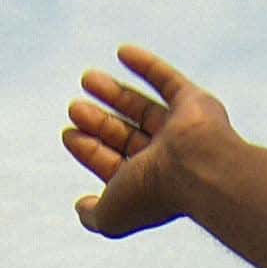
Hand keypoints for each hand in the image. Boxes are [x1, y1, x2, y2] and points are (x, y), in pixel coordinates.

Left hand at [64, 45, 233, 236]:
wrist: (198, 168)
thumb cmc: (154, 194)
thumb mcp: (112, 215)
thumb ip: (94, 215)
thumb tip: (81, 206)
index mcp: (150, 186)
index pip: (114, 164)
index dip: (89, 149)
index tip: (68, 133)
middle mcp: (168, 160)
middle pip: (127, 135)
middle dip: (99, 122)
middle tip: (74, 107)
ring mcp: (182, 131)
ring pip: (144, 108)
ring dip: (115, 93)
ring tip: (87, 79)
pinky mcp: (195, 104)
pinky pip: (169, 81)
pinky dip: (146, 65)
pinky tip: (121, 52)